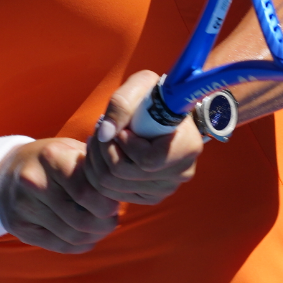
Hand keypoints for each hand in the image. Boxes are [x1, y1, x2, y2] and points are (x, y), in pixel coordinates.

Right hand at [0, 138, 119, 252]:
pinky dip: (79, 245)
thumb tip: (120, 187)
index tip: (113, 202)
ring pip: (73, 236)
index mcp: (50, 157)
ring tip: (99, 226)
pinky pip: (59, 246)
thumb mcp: (70, 150)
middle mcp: (32, 181)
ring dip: (94, 236)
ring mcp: (22, 206)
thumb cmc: (49, 161)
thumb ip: (95, 167)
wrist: (3, 172)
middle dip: (105, 224)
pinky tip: (83, 234)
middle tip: (111, 218)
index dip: (108, 203)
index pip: (88, 193)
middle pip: (82, 219)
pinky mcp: (17, 226)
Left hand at [84, 70, 202, 204]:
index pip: (146, 161)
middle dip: (101, 148)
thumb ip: (121, 104)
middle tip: (100, 129)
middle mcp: (180, 173)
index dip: (124, 143)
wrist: (164, 113)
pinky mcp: (149, 196)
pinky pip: (110, 193)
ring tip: (99, 138)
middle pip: (121, 174)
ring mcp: (165, 188)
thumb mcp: (140, 86)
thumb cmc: (153, 96)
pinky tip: (102, 153)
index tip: (122, 128)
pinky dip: (97, 172)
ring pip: (110, 185)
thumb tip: (105, 134)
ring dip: (95, 159)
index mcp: (187, 147)